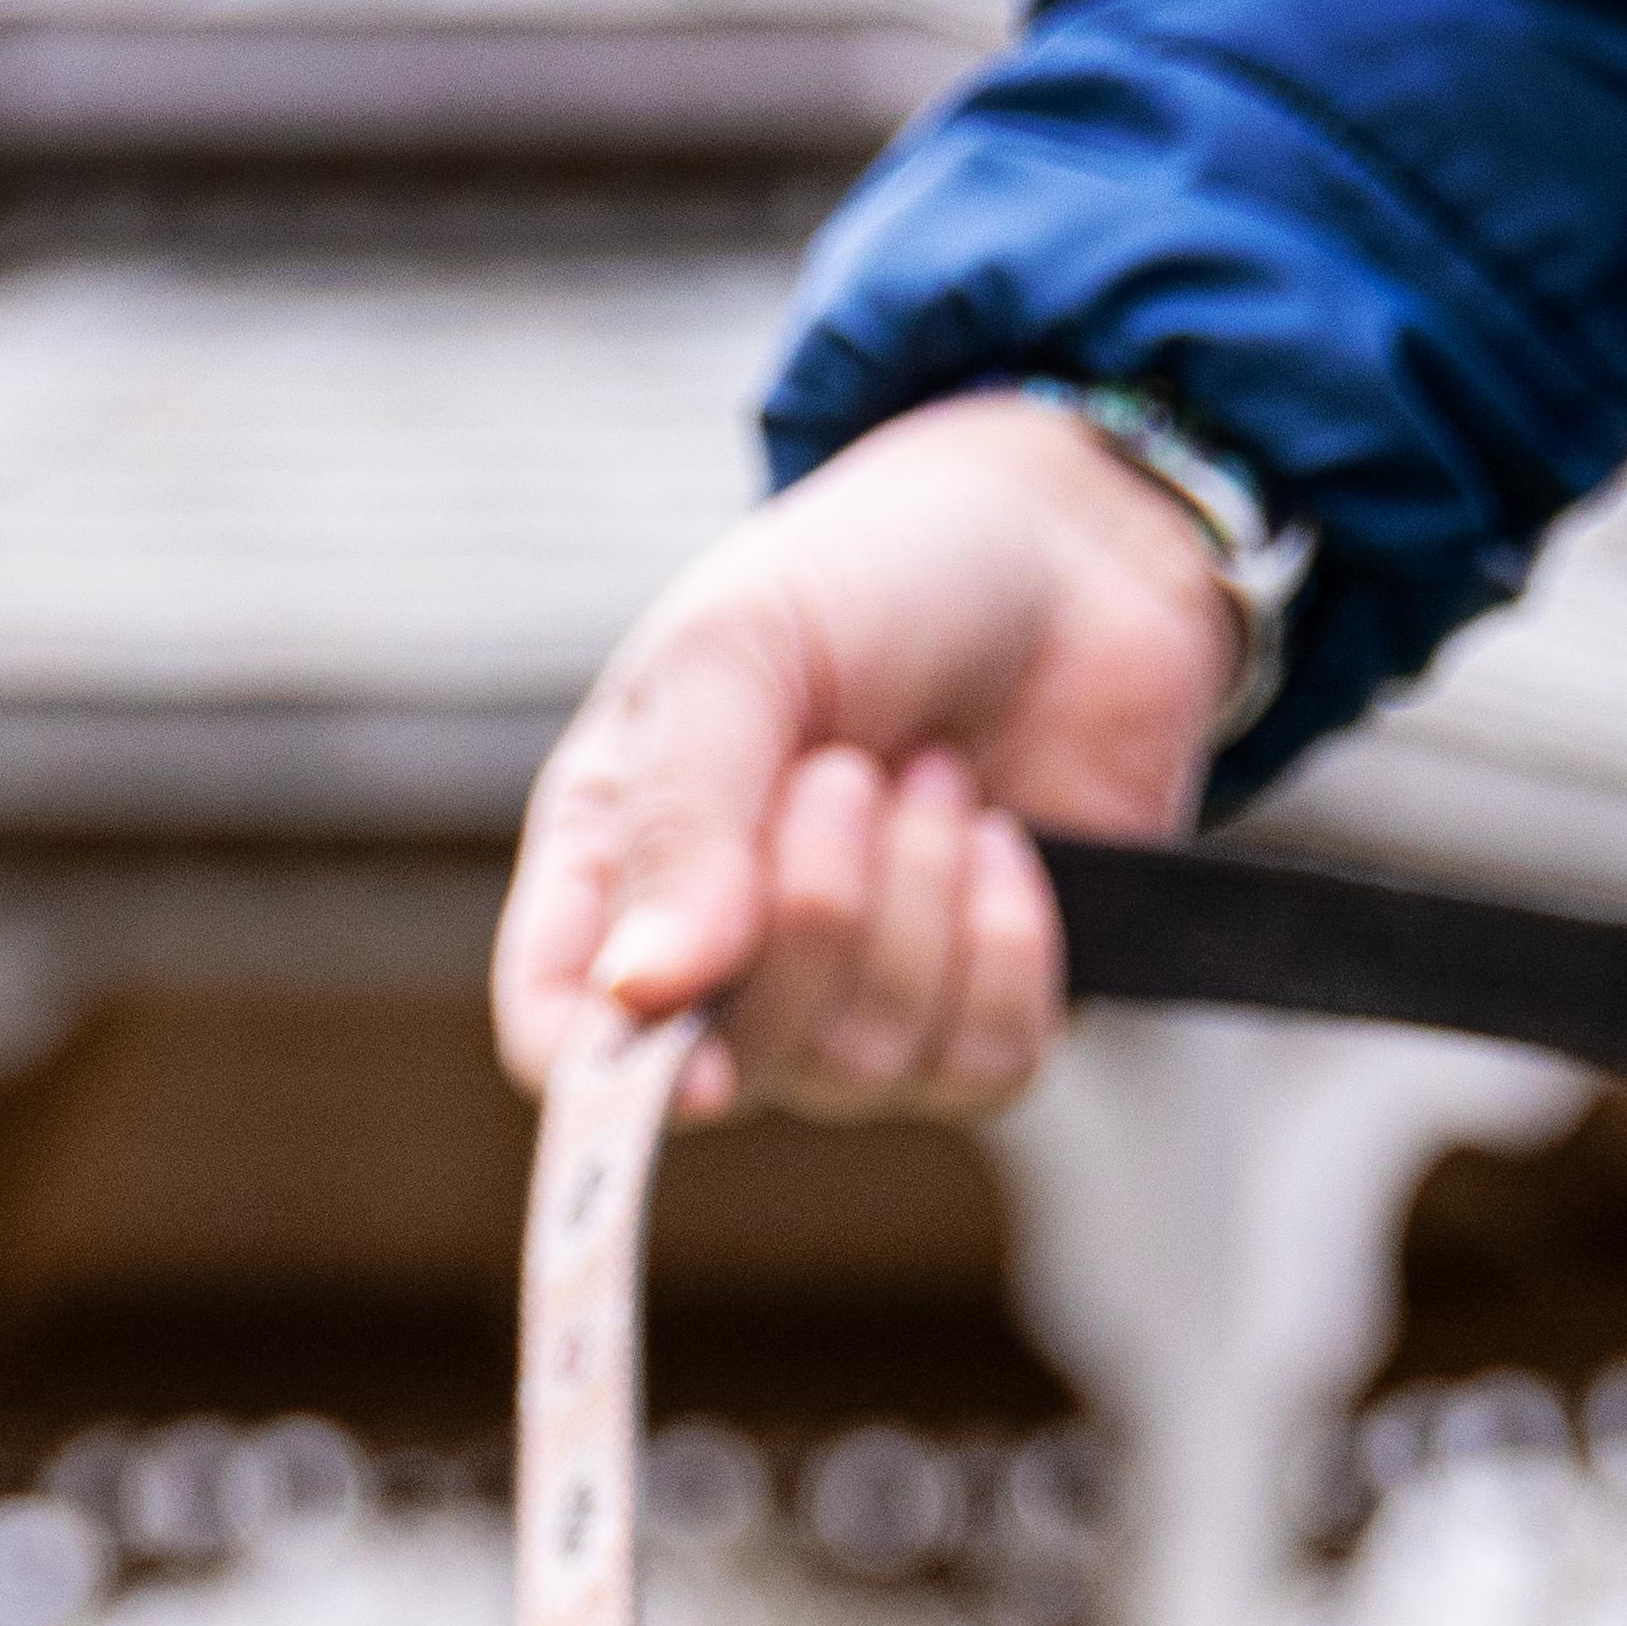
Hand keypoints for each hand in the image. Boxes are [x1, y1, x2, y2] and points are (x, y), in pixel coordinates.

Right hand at [494, 393, 1237, 1124]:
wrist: (1063, 547)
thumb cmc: (870, 579)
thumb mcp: (740, 650)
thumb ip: (680, 818)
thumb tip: (641, 993)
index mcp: (620, 866)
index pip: (563, 1042)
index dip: (607, 1078)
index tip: (680, 1038)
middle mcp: (726, 966)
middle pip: (730, 1073)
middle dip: (809, 918)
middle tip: (848, 771)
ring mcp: (856, 1010)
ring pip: (866, 1067)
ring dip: (916, 899)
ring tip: (932, 770)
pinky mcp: (983, 1022)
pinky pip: (985, 1066)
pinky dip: (1006, 946)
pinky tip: (1002, 838)